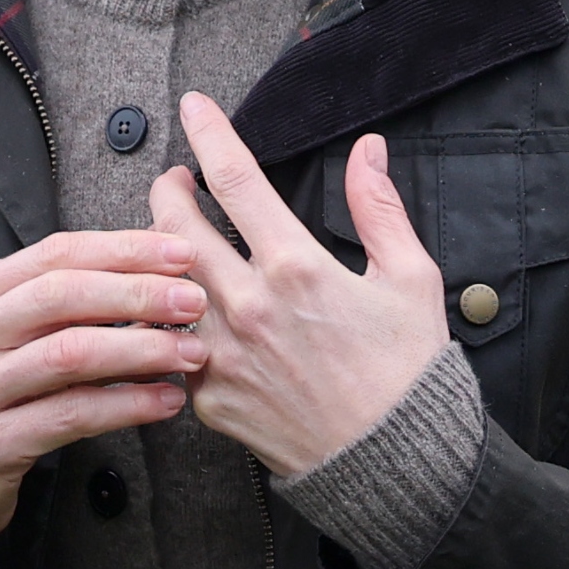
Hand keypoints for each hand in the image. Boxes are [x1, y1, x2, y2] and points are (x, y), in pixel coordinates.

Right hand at [0, 230, 211, 568]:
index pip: (56, 253)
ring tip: (192, 351)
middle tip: (194, 300)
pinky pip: (70, 416)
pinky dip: (126, 405)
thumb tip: (150, 260)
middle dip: (138, 291)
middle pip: (62, 295)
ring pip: (69, 354)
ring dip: (142, 348)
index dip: (124, 248)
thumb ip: (62, 301)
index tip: (182, 252)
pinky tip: (165, 402)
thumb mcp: (4, 338)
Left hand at [148, 93, 450, 478]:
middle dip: (166, 190)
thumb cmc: (407, 371)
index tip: (192, 106)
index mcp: (297, 268)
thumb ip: (380, 208)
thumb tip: (368, 151)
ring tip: (171, 241)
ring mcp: (220, 356)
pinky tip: (176, 312)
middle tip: (175, 179)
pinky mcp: (207, 398)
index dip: (209, 133)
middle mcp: (247, 307)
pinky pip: (170, 348)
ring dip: (158, 256)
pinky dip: (167, 322)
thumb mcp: (410, 278)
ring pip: (158, 288)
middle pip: (173, 227)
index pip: (236, 180)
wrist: (392, 462)